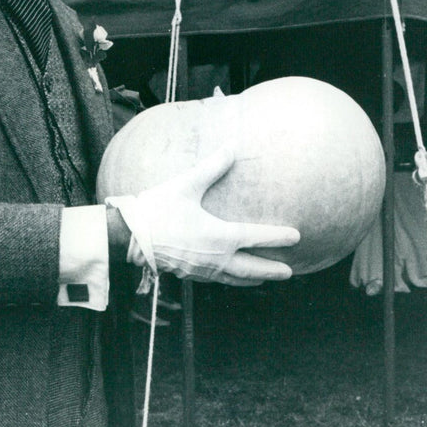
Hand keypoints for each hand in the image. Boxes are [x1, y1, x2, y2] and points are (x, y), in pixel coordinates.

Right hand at [106, 148, 299, 284]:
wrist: (129, 238)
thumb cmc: (158, 210)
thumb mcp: (186, 185)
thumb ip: (211, 167)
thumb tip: (231, 146)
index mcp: (221, 237)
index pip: (257, 238)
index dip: (278, 237)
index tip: (296, 236)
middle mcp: (217, 258)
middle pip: (253, 268)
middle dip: (273, 270)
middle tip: (290, 272)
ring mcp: (203, 270)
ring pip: (236, 278)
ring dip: (254, 278)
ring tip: (265, 279)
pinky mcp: (190, 275)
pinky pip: (218, 279)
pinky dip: (232, 279)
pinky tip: (230, 275)